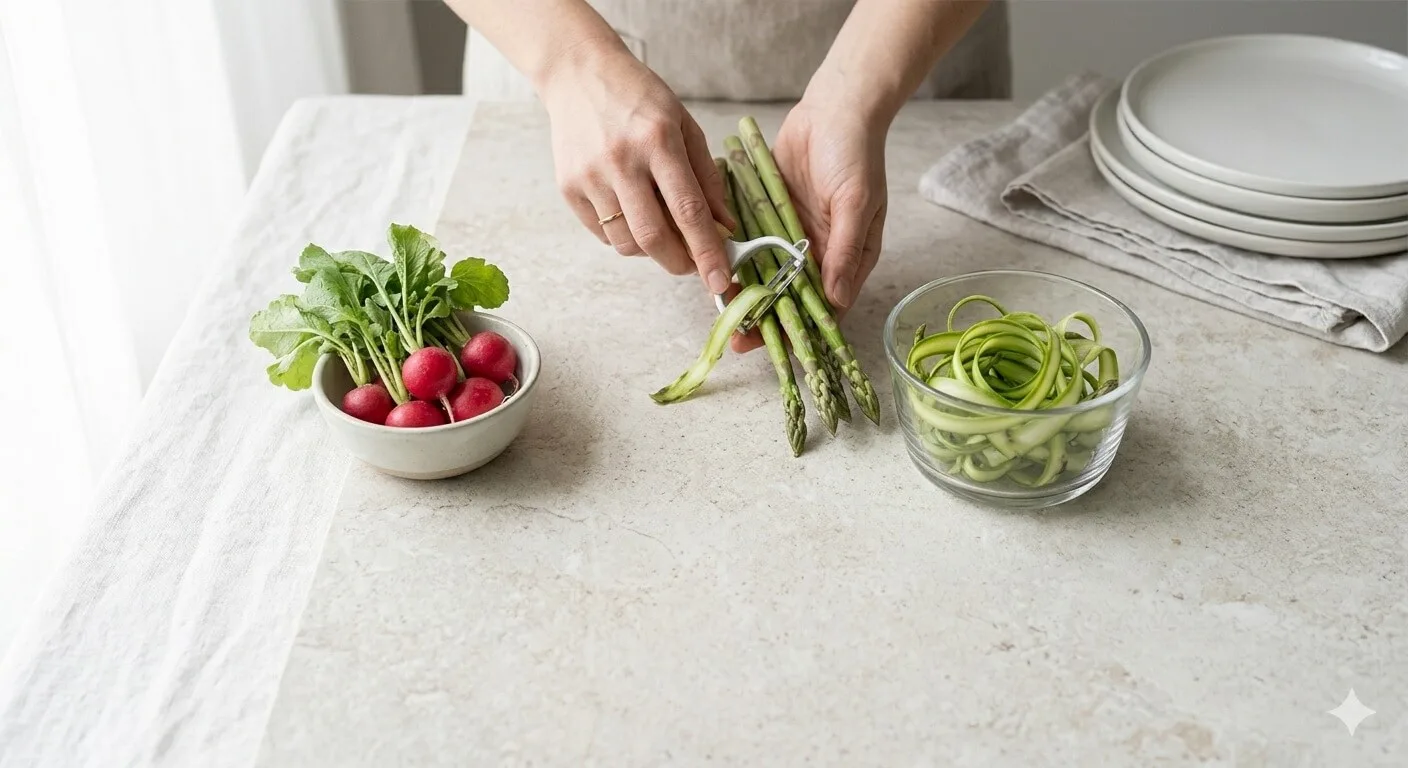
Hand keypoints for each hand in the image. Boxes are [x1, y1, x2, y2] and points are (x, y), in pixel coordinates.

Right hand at [540, 43, 735, 293]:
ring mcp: (590, 176)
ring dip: (651, 250)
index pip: (688, 210)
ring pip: (626, 242)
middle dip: (679, 263)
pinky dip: (625, 237)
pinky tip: (633, 214)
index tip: (721, 280)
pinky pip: (603, 234)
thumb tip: (723, 227)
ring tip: (661, 229)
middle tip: (694, 266)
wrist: (579, 74)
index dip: (707, 251)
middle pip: (652, 237)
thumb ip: (706, 177)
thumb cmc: (639, 97)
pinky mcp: (569, 187)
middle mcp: (621, 160)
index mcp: (658, 141)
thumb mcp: (684, 124)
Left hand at [729, 99, 886, 352]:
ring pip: (764, 273)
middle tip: (735, 336)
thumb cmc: (857, 154)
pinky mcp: (767, 211)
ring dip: (744, 290)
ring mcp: (790, 233)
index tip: (774, 347)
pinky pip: (749, 241)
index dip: (801, 331)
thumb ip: (844, 250)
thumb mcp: (856, 203)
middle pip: (788, 297)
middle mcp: (817, 252)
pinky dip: (734, 255)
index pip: (825, 308)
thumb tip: (836, 298)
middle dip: (764, 319)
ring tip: (719, 308)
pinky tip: (714, 268)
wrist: (835, 106)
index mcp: (846, 257)